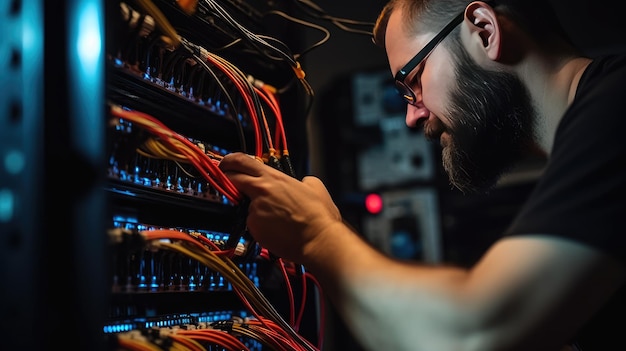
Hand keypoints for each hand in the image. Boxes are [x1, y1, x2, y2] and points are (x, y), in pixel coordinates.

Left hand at [219, 152, 340, 261]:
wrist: (318, 239)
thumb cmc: (319, 216)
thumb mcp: (313, 186)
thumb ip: (302, 180)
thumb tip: (301, 182)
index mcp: (274, 178)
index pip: (242, 161)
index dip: (229, 160)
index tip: (225, 163)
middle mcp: (261, 191)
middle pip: (232, 178)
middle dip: (227, 178)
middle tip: (228, 181)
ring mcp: (255, 210)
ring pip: (245, 205)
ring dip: (253, 208)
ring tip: (274, 218)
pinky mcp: (254, 227)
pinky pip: (252, 222)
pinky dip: (260, 225)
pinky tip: (275, 229)